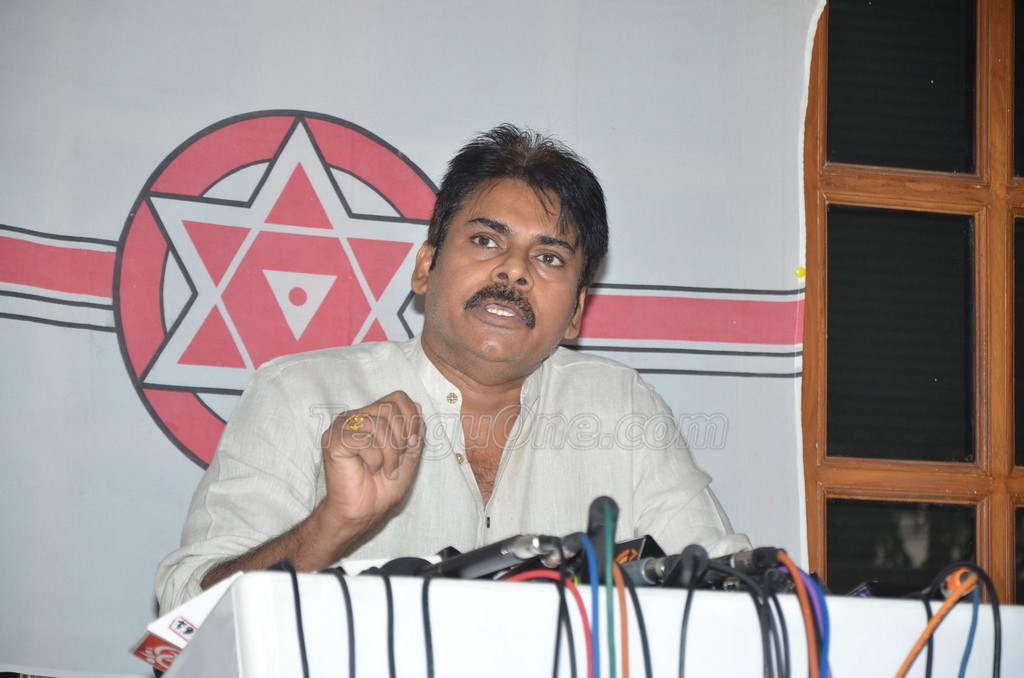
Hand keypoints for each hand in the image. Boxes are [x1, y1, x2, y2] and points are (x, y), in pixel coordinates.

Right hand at [315, 391, 423, 540]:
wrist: (366, 511)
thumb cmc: (384, 486)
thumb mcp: (410, 456)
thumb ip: (415, 432)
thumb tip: (419, 407)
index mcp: (373, 415)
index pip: (399, 398)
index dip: (412, 420)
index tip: (411, 445)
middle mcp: (356, 416)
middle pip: (391, 408)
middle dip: (401, 439)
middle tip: (395, 461)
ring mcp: (342, 427)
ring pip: (379, 425)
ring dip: (390, 454)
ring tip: (384, 470)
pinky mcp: (334, 441)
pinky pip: (365, 441)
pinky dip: (375, 460)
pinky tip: (368, 470)